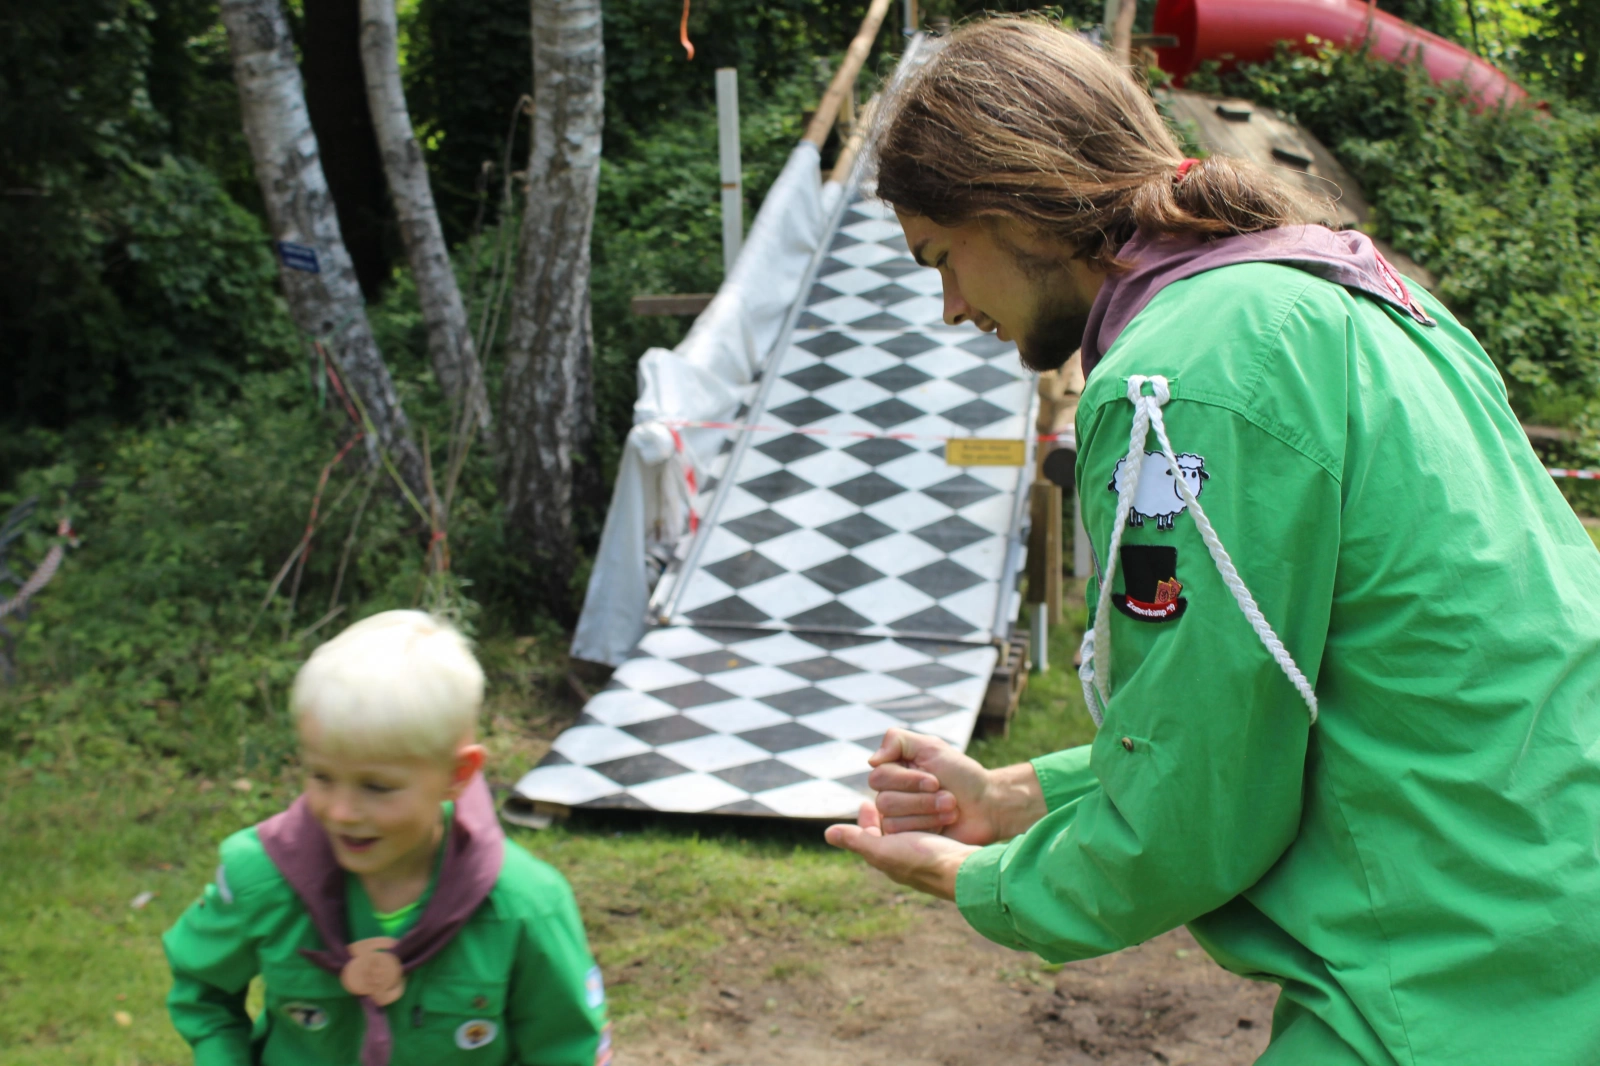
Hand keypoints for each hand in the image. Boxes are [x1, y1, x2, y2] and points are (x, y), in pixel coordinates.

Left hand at [824, 802, 977, 899]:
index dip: (866, 819)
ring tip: (907, 802)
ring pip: (909, 835)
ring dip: (907, 816)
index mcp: (887, 860)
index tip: (866, 801)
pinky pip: (929, 834)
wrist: (965, 872)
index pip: (869, 837)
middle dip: (886, 816)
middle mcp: (903, 862)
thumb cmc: (923, 860)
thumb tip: (827, 833)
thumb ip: (858, 840)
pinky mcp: (943, 853)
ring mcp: (924, 859)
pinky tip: (933, 813)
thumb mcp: (885, 849)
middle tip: (883, 798)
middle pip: (889, 836)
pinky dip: (926, 820)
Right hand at [867, 728, 1043, 845]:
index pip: (878, 777)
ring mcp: (900, 817)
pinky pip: (901, 835)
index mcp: (895, 770)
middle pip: (884, 800)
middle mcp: (893, 792)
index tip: (935, 780)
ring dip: (927, 811)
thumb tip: (871, 760)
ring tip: (951, 808)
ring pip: (892, 818)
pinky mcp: (908, 838)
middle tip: (948, 796)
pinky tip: (945, 822)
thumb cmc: (962, 774)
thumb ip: (897, 741)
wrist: (987, 805)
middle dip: (921, 799)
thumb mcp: (932, 747)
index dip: (907, 780)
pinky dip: (928, 825)